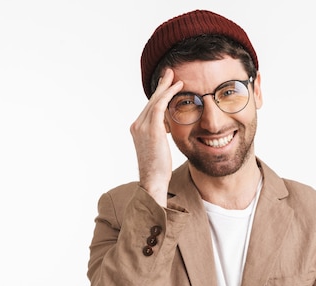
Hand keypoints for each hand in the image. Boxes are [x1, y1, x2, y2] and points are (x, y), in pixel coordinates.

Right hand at [130, 68, 183, 206]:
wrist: (153, 181)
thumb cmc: (158, 170)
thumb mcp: (158, 148)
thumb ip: (160, 135)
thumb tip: (168, 129)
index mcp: (137, 129)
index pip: (149, 107)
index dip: (158, 94)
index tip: (167, 85)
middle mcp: (137, 125)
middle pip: (150, 100)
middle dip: (161, 85)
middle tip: (170, 73)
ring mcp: (142, 126)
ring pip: (155, 100)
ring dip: (166, 86)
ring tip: (175, 76)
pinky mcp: (151, 129)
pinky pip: (160, 106)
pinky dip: (169, 94)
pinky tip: (178, 88)